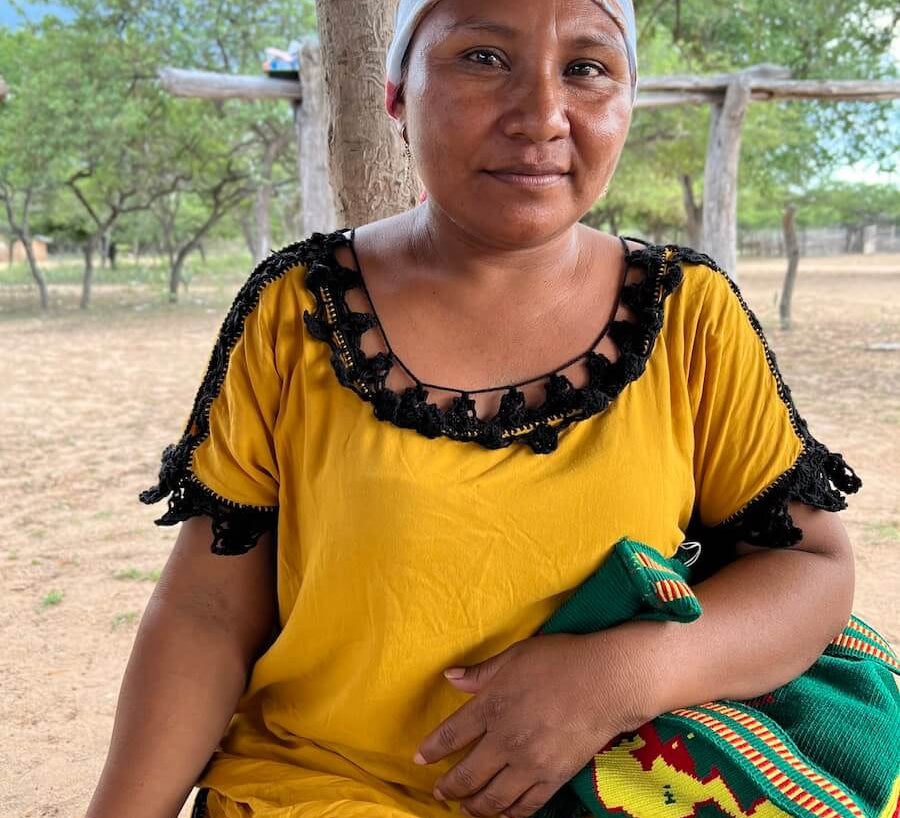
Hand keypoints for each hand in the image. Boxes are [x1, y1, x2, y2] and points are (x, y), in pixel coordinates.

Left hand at [413, 630, 651, 817]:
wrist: (607, 681)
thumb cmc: (560, 660)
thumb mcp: (514, 656)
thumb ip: (480, 673)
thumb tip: (449, 677)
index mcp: (492, 706)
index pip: (451, 735)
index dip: (432, 749)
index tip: (420, 759)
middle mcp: (505, 740)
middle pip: (467, 774)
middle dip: (448, 787)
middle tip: (438, 792)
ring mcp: (530, 764)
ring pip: (492, 798)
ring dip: (473, 807)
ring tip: (464, 808)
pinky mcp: (553, 778)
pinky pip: (525, 806)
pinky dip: (508, 814)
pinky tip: (501, 814)